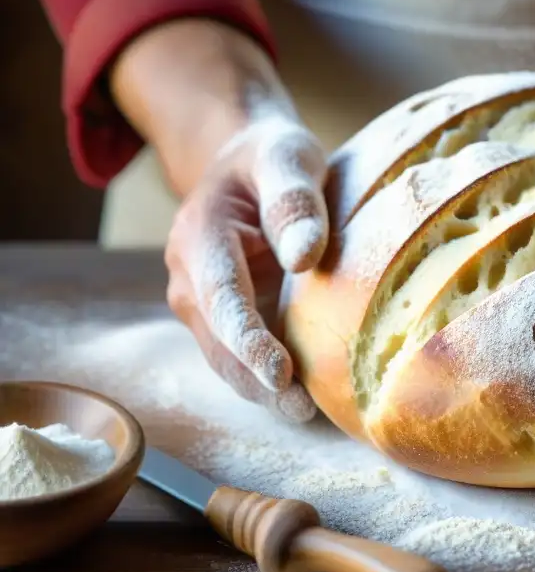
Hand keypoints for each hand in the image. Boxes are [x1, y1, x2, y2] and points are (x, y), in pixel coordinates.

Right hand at [163, 114, 328, 422]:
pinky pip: (241, 354)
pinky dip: (267, 378)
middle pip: (219, 341)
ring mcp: (204, 303)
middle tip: (302, 410)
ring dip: (261, 388)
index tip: (279, 373)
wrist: (247, 162)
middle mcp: (191, 277)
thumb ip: (295, 201)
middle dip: (256, 379)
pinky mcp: (224, 318)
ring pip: (226, 357)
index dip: (248, 340)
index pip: (221, 298)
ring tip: (306, 412)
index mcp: (201, 236)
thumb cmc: (271, 158)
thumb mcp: (287, 158)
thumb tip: (304, 256)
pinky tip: (304, 397)